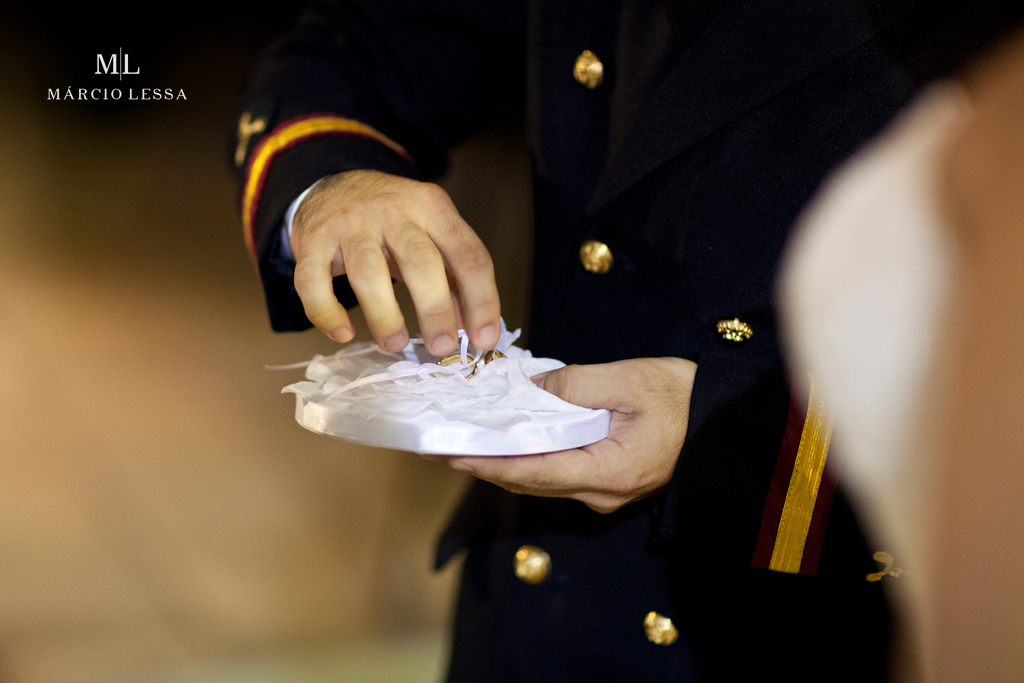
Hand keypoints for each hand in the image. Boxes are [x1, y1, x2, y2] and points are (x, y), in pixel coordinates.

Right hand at [290, 169, 500, 354]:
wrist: (333, 180)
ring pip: (368, 273)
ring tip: (395, 345)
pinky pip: (314, 282)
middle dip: (434, 310)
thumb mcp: (430, 233)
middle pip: (420, 262)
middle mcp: (393, 211)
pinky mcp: (312, 239)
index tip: (484, 338)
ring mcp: (350, 223)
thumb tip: (469, 328)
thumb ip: (452, 277)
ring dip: (385, 316)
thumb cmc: (390, 219)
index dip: (481, 300)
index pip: (468, 254)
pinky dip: (327, 313)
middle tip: (441, 347)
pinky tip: (343, 333)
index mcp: (432, 208)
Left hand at [437, 358, 697, 512]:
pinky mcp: (609, 479)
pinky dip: (529, 455)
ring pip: (541, 478)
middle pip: (529, 480)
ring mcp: (606, 491)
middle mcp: (601, 492)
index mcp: (607, 472)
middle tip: (440, 444)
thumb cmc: (687, 398)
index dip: (485, 463)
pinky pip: (558, 471)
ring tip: (464, 439)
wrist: (730, 425)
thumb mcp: (629, 381)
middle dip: (483, 462)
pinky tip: (509, 437)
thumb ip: (573, 386)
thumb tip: (528, 389)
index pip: (530, 471)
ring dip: (503, 460)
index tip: (447, 453)